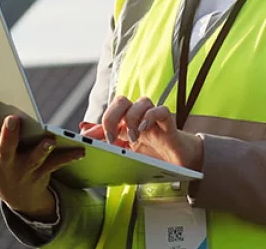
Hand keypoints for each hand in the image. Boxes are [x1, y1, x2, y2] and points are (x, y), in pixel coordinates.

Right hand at [0, 92, 84, 219]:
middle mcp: (1, 165)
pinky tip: (80, 150)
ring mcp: (22, 170)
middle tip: (12, 119)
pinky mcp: (41, 174)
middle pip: (2, 150)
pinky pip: (55, 164)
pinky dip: (68, 156)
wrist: (19, 197)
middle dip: (6, 135)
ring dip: (39, 150)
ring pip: (31, 160)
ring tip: (47, 140)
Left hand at [83, 96, 203, 170]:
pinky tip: (145, 128)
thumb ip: (108, 143)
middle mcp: (139, 117)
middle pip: (121, 101)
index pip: (108, 116)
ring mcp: (153, 119)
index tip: (86, 137)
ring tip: (132, 137)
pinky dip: (151, 116)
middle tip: (110, 136)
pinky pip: (161, 110)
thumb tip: (84, 132)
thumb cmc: (154, 156)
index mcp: (126, 125)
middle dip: (111, 116)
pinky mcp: (168, 123)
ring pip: (141, 101)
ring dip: (132, 118)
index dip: (96, 126)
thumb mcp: (128, 154)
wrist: (180, 163)